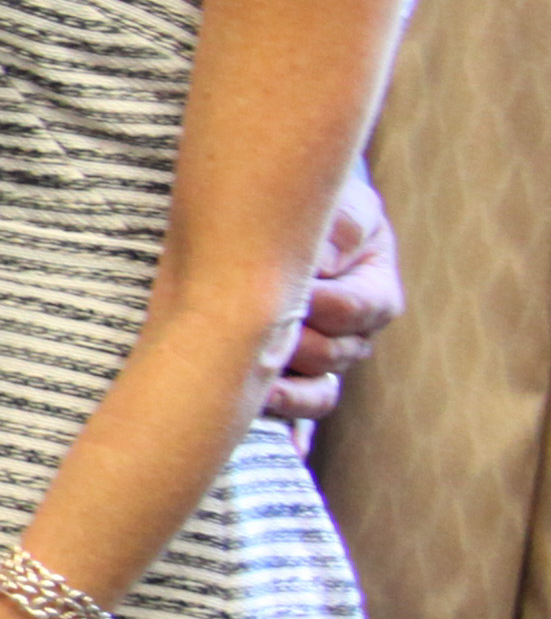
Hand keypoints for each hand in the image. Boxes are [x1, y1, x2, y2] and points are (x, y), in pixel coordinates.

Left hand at [267, 166, 400, 427]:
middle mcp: (353, 333)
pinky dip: (283, 414)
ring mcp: (322, 361)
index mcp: (374, 290)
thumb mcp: (337, 205)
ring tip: (243, 361)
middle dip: (293, 340)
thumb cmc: (312, 211)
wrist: (271, 223)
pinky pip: (299, 411)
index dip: (321, 301)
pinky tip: (253, 408)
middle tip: (251, 325)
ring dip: (281, 376)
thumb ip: (340, 227)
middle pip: (333, 353)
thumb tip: (324, 262)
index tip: (285, 288)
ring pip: (316, 387)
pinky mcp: (292, 380)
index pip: (358, 308)